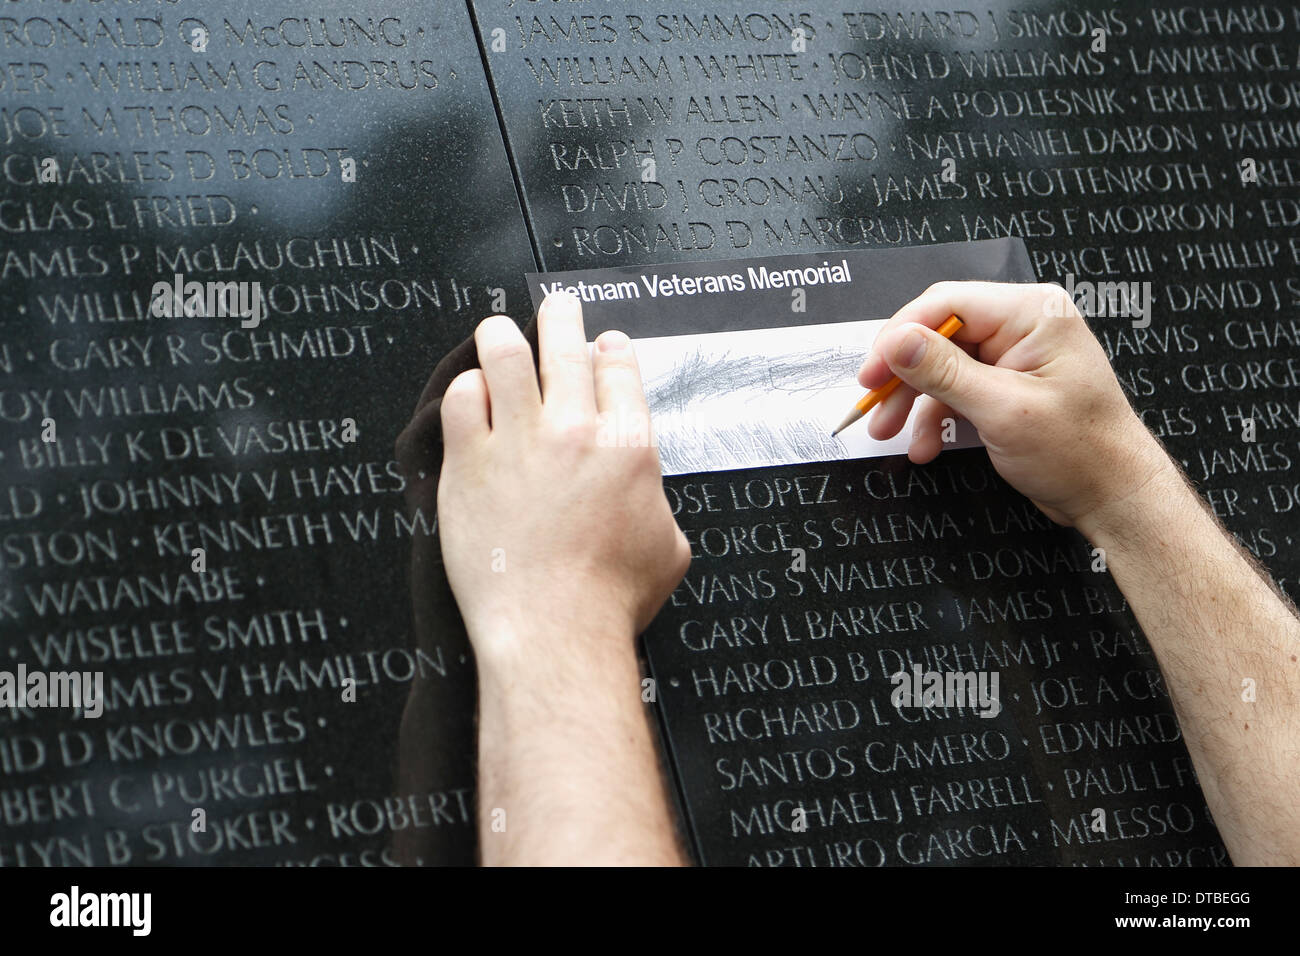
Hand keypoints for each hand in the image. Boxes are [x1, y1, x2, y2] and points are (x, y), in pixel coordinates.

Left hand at [436, 292, 690, 667]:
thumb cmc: (609, 601)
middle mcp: (575, 431)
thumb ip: (656, 504)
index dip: (610, 348)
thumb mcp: (668, 548)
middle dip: (562, 318)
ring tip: (497, 330)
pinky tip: (469, 392)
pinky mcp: (471, 462)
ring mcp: (519, 441)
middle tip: (558, 309)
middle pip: (566, 348)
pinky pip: (463, 400)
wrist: (553, 630)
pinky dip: (468, 389)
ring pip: (507, 355)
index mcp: (628, 446)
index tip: (603, 344)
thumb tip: (643, 495)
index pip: (618, 370)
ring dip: (503, 335)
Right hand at [857, 281, 1176, 532]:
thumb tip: (898, 342)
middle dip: (902, 374)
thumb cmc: (1083, 451)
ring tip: (890, 432)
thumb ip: (945, 372)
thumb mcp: (1003, 410)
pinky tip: (924, 444)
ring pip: (941, 365)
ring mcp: (1014, 355)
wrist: (1113, 494)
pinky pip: (956, 388)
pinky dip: (934, 416)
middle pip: (939, 334)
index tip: (872, 371)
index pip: (946, 303)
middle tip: (873, 404)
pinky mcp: (1007, 383)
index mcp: (1032, 313)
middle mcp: (1023, 325)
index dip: (900, 336)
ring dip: (912, 400)